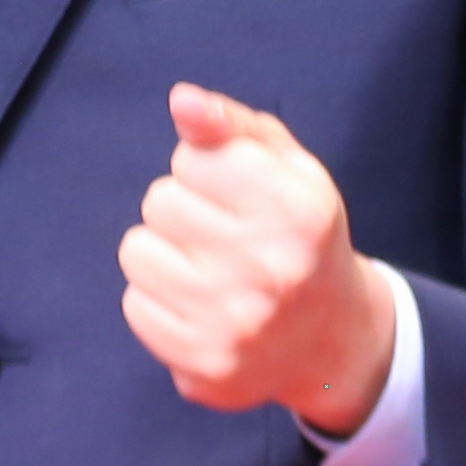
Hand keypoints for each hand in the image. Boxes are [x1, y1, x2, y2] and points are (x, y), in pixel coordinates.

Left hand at [117, 83, 398, 437]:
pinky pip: (135, 306)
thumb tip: (181, 101)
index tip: (237, 197)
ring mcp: (237, 322)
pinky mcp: (206, 365)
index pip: (189, 159)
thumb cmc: (298, 235)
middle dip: (182, 211)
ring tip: (205, 269)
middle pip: (158, 203)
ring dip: (162, 254)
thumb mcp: (285, 167)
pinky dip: (157, 301)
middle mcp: (272, 267)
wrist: (331, 338)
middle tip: (223, 237)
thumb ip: (231, 126)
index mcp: (298, 207)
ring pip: (136, 252)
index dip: (205, 171)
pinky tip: (198, 306)